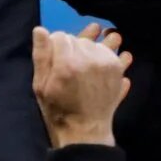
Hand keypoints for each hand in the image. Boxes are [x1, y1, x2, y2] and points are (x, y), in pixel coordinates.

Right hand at [31, 27, 132, 146]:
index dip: (56, 43)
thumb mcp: (40, 85)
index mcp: (67, 62)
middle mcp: (90, 59)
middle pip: (81, 39)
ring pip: (101, 41)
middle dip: (75, 45)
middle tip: (72, 60)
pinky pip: (119, 53)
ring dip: (97, 45)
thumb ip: (42, 56)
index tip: (56, 54)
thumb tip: (41, 29)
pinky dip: (113, 56)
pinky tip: (107, 62)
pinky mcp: (119, 71)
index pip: (61, 36)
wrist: (84, 131)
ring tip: (93, 54)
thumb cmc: (58, 110)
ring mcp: (108, 64)